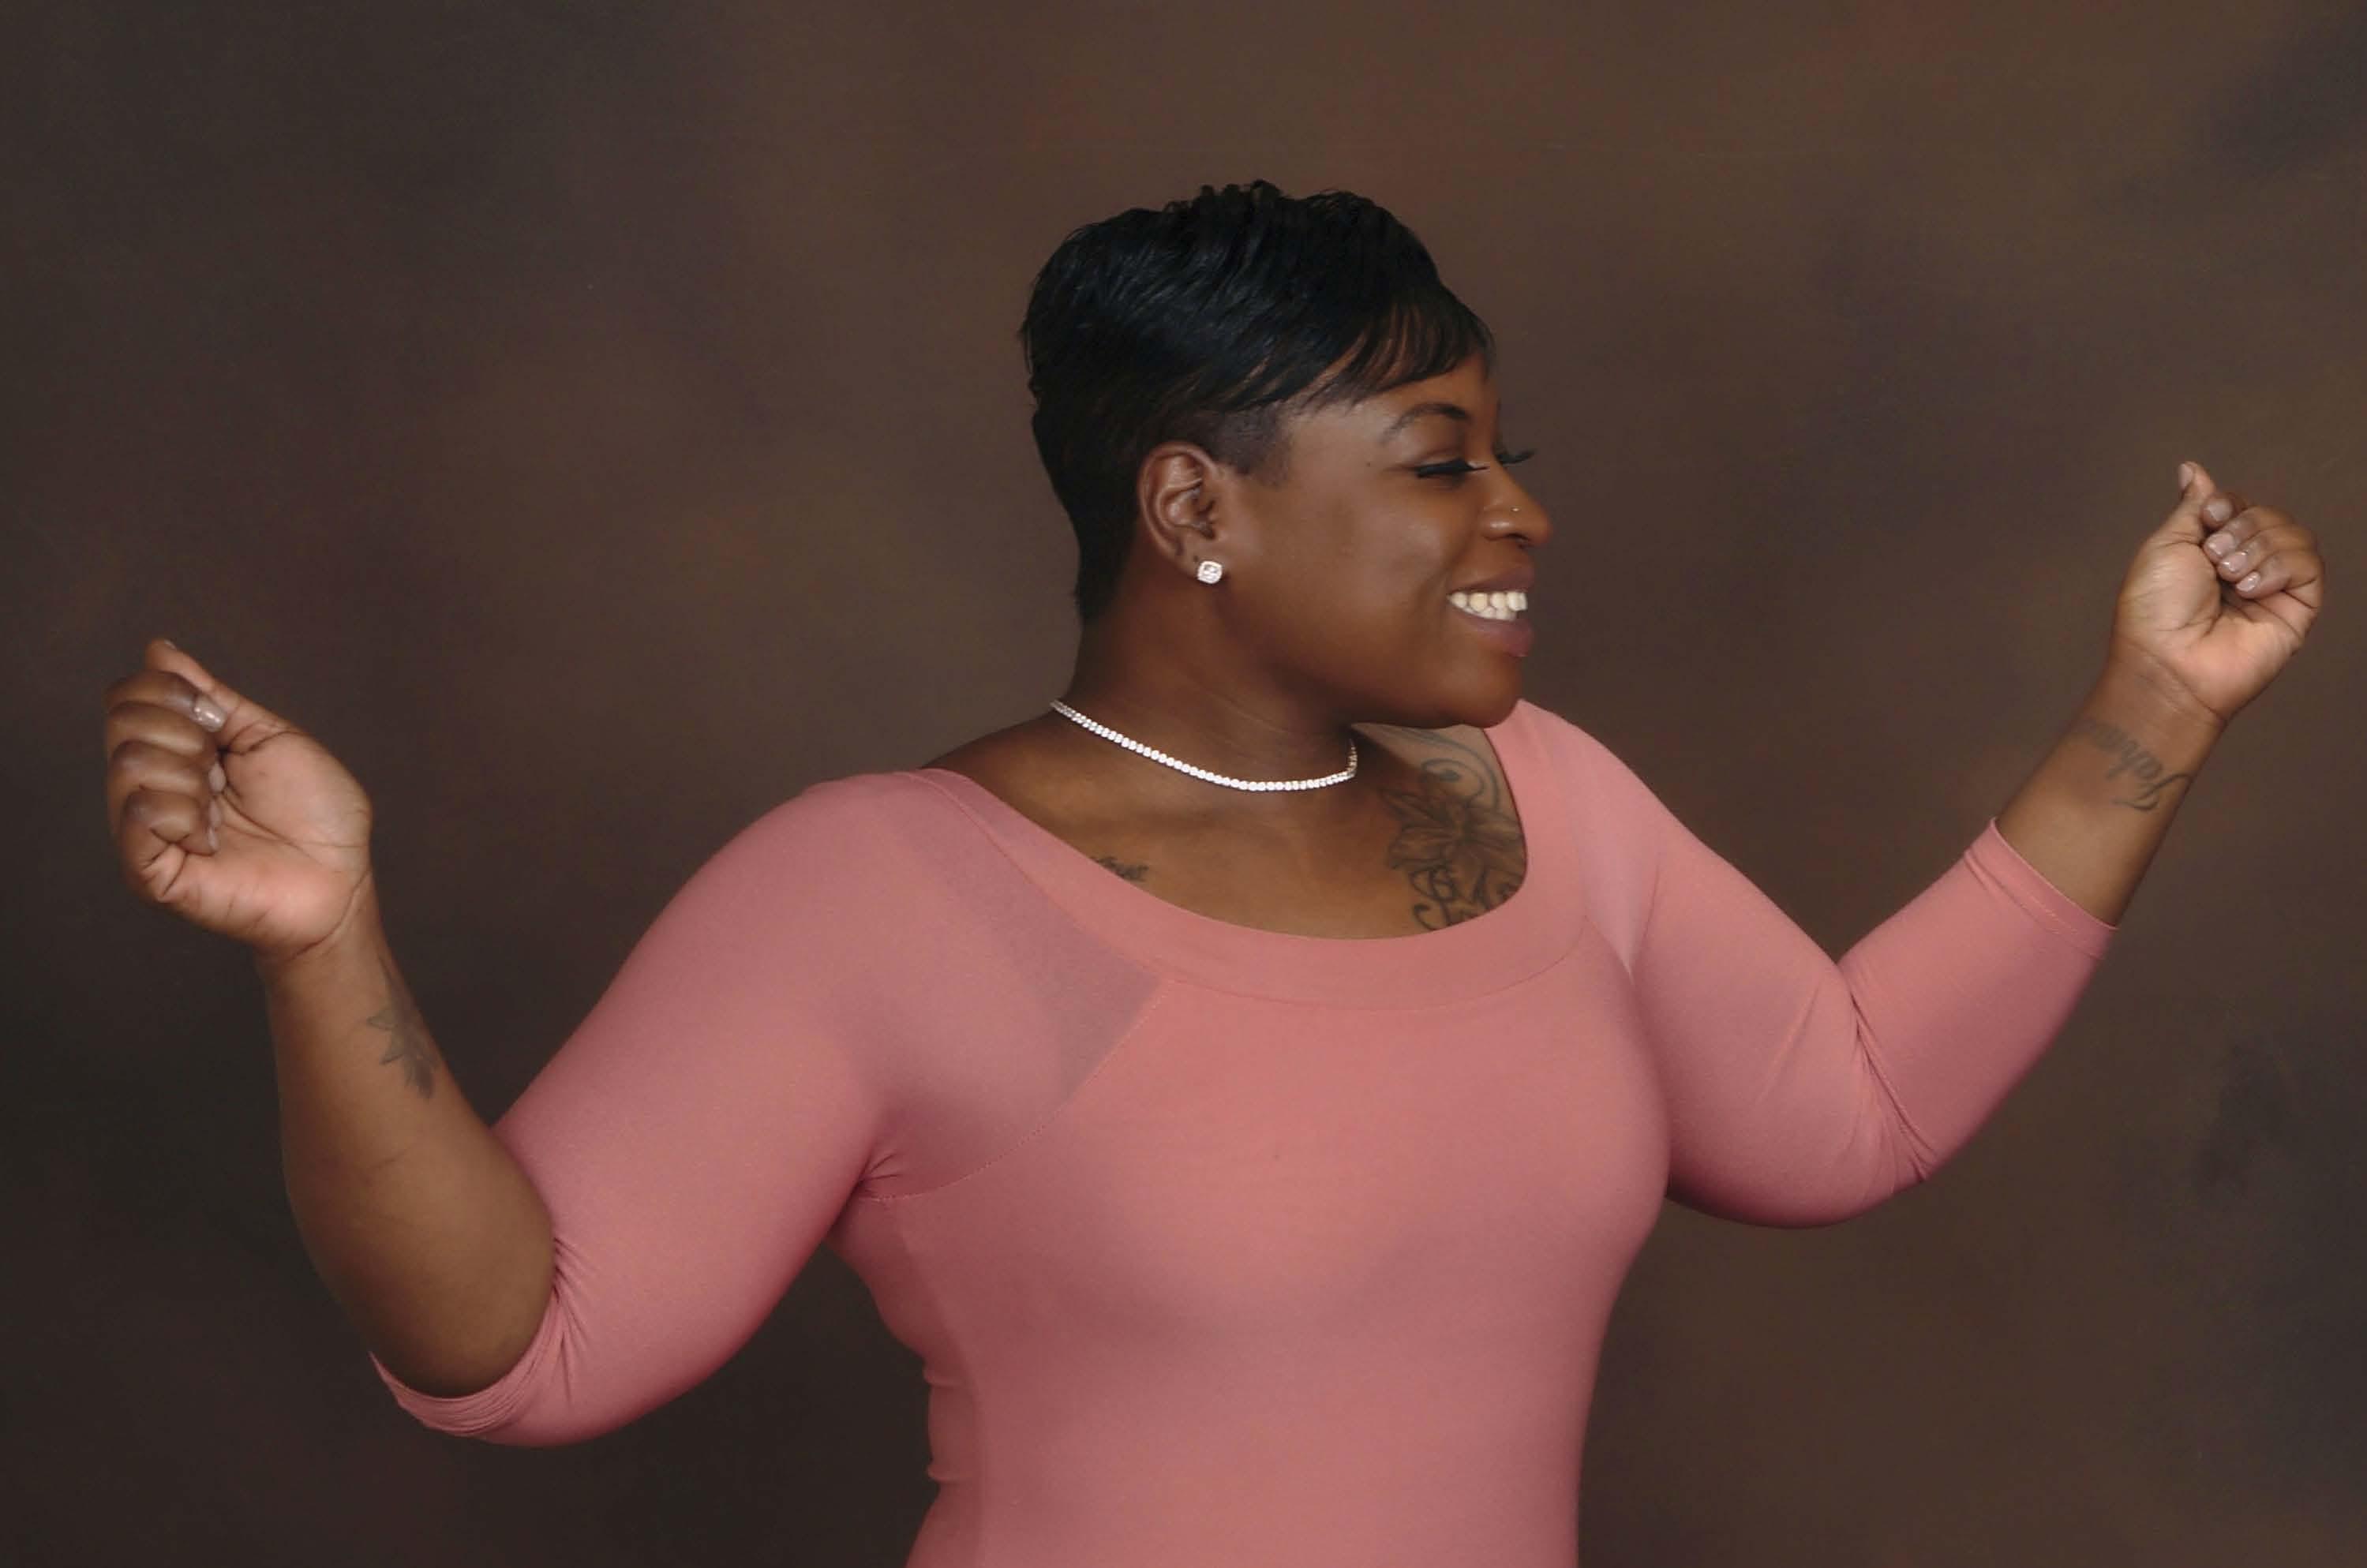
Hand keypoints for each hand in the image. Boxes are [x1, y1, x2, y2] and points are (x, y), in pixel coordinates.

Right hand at [103, 639, 378, 961]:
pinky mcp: (151, 872)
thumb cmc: (317, 814)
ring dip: (192, 779)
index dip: (173, 694)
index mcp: (176, 753)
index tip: (219, 724)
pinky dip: (181, 813)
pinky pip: (136, 817)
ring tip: (220, 814)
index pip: (128, 698)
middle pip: (123, 724)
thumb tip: (158, 650)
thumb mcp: (268, 736)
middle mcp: (150, 788)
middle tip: (224, 776)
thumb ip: (211, 696)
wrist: (340, 879)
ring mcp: (146, 832)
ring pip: (128, 764)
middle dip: (188, 736)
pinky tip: (210, 838)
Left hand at [2106, 460, 2324, 727]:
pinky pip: (2309, 563)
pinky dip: (2278, 568)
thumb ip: (2192, 508)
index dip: (2230, 504)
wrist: (2169, 662)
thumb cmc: (2155, 611)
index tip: (2211, 516)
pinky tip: (2249, 590)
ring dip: (2258, 548)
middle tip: (2214, 559)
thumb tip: (2192, 469)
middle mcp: (2245, 567)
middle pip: (2269, 516)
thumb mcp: (2166, 546)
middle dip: (2242, 527)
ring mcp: (2273, 588)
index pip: (2240, 506)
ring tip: (2228, 578)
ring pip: (2293, 534)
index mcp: (2211, 552)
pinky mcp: (2298, 608)